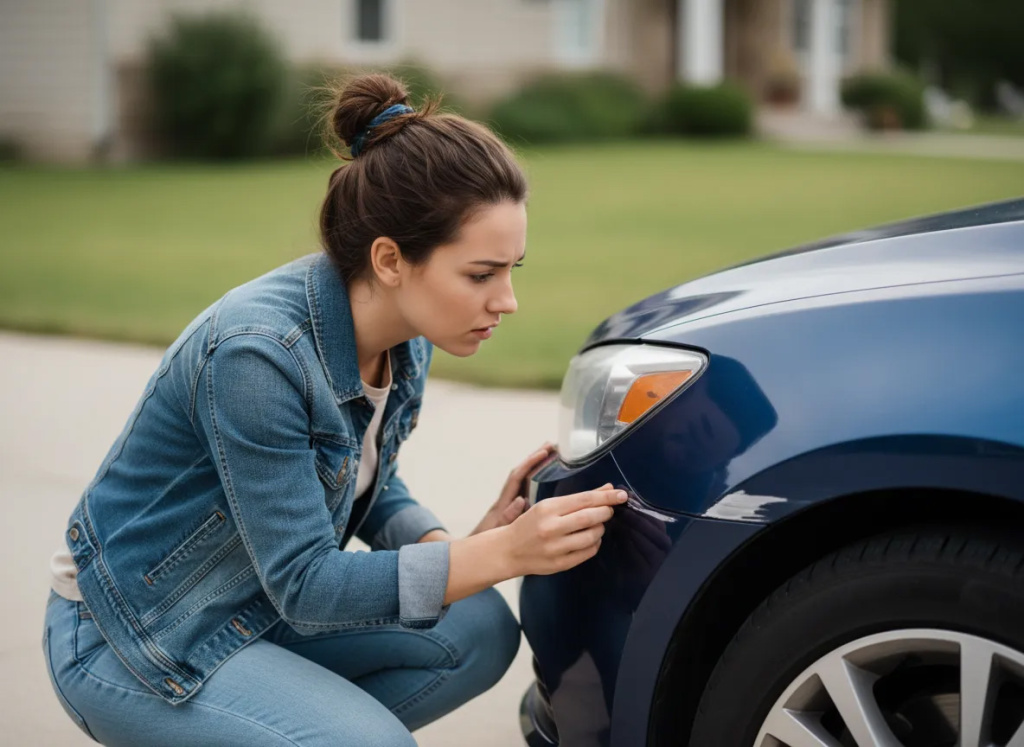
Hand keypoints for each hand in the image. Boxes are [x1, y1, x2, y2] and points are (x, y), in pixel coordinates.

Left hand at [469, 443, 555, 535]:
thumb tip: (519, 500)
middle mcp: (509, 500)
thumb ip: (507, 517)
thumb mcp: (497, 531)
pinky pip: (529, 492)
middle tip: (553, 446)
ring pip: (526, 481)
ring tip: (555, 456)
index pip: (518, 477)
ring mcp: (512, 504)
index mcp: (504, 503)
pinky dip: (539, 482)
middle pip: (523, 473)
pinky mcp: (516, 511)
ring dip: (538, 468)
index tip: (544, 452)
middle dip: (536, 458)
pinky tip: (553, 479)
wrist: (478, 554)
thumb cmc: (486, 543)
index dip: (530, 463)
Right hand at [498, 484, 627, 576]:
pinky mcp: (559, 564)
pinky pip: (587, 552)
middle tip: (610, 509)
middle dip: (605, 512)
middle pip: (589, 517)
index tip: (621, 494)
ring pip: (591, 536)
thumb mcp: (548, 506)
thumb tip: (607, 489)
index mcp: (547, 509)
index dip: (606, 497)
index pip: (584, 500)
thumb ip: (577, 499)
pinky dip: (594, 544)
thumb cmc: (529, 524)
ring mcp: (555, 548)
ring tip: (598, 524)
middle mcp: (551, 528)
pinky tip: (591, 539)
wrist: (507, 550)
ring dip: (600, 528)